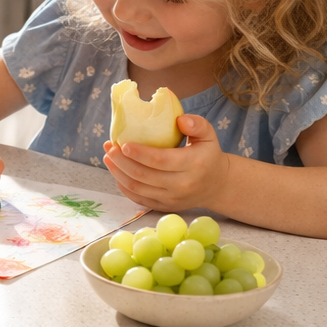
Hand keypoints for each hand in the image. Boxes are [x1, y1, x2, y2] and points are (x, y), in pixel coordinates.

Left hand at [103, 114, 229, 209]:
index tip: (122, 144)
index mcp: (193, 164)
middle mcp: (182, 185)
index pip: (160, 160)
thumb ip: (197, 124)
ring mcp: (172, 199)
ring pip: (137, 188)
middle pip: (143, 175)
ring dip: (118, 173)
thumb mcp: (209, 136)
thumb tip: (179, 119)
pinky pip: (139, 199)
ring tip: (108, 158)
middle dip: (121, 161)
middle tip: (109, 148)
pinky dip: (125, 187)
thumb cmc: (208, 155)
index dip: (139, 153)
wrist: (218, 185)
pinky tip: (117, 174)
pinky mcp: (165, 206)